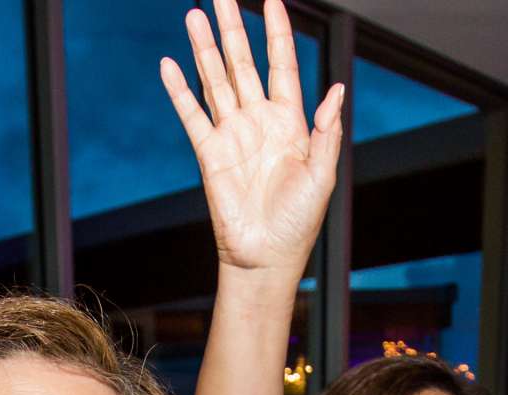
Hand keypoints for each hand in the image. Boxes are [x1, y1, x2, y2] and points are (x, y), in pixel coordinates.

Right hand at [161, 0, 343, 274]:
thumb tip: (336, 91)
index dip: (277, 32)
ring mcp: (232, 134)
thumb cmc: (299, 223)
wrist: (266, 258)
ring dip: (205, 48)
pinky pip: (192, 115)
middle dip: (233, 27)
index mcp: (290, 122)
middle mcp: (258, 121)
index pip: (281, 65)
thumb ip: (327, 133)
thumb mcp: (322, 176)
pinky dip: (181, 90)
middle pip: (243, 63)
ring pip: (216, 80)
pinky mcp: (209, 153)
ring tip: (194, 14)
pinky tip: (171, 65)